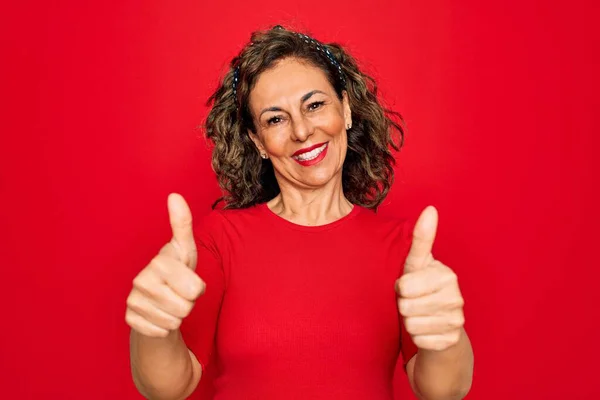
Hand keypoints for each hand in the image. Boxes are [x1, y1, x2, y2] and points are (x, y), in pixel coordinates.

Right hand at [125, 193, 204, 337]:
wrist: (157, 299)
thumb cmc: (176, 272)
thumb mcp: (185, 249)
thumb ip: (182, 224)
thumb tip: (174, 195)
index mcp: (159, 262)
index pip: (196, 289)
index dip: (197, 289)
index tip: (186, 280)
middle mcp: (141, 280)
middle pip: (186, 307)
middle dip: (188, 304)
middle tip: (178, 294)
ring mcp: (133, 301)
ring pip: (174, 321)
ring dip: (177, 316)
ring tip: (169, 303)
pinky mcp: (130, 320)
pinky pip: (160, 331)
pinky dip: (164, 328)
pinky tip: (158, 315)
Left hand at [395, 206, 464, 350]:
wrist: (439, 324)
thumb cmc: (421, 288)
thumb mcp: (417, 263)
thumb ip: (422, 238)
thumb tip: (430, 209)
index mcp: (447, 276)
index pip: (405, 286)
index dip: (401, 287)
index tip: (409, 284)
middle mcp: (456, 298)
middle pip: (406, 307)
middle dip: (403, 305)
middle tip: (413, 302)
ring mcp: (456, 321)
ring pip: (412, 325)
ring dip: (409, 322)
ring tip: (418, 315)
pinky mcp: (451, 342)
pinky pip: (420, 341)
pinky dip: (417, 338)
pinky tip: (426, 330)